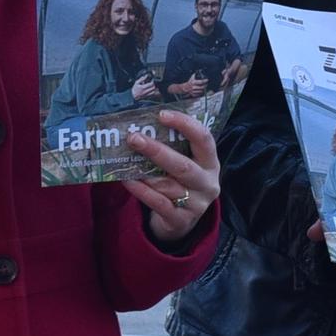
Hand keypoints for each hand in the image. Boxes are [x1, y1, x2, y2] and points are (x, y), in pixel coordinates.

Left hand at [122, 108, 222, 245]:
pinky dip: (141, 191)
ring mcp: (196, 204)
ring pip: (168, 186)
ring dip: (144, 172)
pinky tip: (127, 180)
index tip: (162, 114)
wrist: (180, 221)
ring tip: (125, 159)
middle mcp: (208, 183)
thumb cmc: (179, 183)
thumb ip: (172, 148)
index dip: (185, 125)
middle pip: (183, 166)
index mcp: (211, 163)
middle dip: (156, 151)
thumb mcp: (184, 164)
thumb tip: (141, 126)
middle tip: (133, 138)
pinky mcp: (180, 221)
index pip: (204, 139)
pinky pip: (158, 203)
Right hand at [129, 75, 160, 102]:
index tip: (152, 80)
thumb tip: (146, 75)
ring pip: (154, 91)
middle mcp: (145, 91)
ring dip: (154, 88)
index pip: (151, 84)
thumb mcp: (137, 82)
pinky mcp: (147, 96)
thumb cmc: (135, 89)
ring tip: (153, 86)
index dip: (153, 81)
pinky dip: (153, 91)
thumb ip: (142, 79)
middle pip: (153, 87)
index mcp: (143, 87)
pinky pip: (152, 94)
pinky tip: (152, 89)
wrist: (133, 96)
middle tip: (153, 83)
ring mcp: (147, 94)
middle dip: (154, 84)